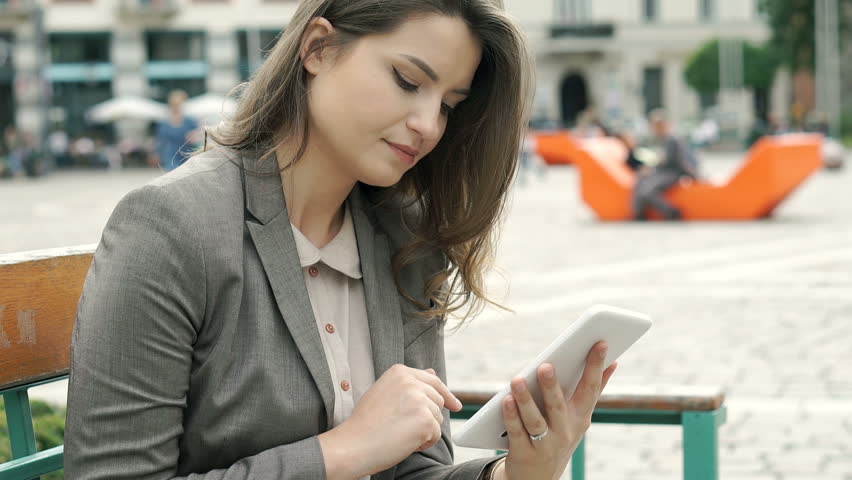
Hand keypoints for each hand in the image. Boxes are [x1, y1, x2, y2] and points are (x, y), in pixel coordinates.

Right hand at [318, 364, 461, 479]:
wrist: (353, 444)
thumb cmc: (366, 422)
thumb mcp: (385, 393)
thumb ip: (409, 382)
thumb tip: (434, 373)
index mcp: (399, 371)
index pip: (432, 380)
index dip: (445, 394)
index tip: (454, 405)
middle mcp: (411, 382)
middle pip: (437, 400)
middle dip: (428, 417)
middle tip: (405, 428)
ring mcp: (420, 400)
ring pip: (437, 418)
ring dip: (424, 431)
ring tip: (400, 434)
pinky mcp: (425, 420)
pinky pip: (435, 434)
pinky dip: (424, 443)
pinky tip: (405, 443)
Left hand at [495, 341, 616, 479]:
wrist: (540, 476)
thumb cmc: (560, 434)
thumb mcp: (579, 416)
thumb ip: (594, 388)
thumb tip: (614, 361)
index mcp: (581, 417)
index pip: (590, 389)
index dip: (596, 366)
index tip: (600, 343)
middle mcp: (565, 432)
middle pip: (558, 406)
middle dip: (552, 386)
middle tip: (545, 365)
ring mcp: (546, 445)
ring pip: (535, 421)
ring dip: (526, 400)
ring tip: (517, 380)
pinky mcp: (525, 454)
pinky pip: (517, 433)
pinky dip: (511, 416)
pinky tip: (505, 400)